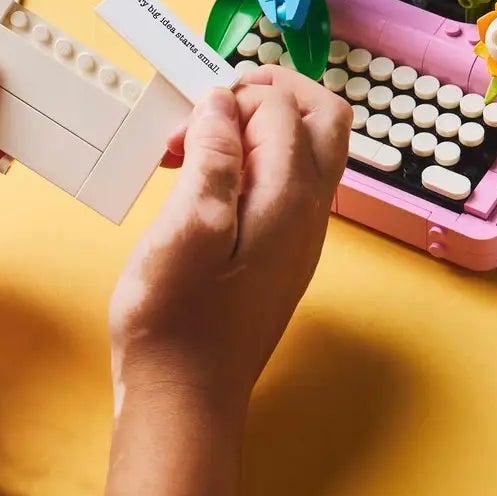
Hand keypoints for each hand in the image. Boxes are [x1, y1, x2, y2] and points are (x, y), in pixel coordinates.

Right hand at [89, 66, 350, 495]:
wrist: (184, 401)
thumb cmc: (175, 323)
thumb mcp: (184, 228)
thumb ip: (212, 158)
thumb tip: (222, 104)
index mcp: (290, 200)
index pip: (284, 106)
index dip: (231, 95)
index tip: (181, 123)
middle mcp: (308, 214)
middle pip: (321, 119)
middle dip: (267, 94)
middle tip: (206, 109)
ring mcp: (298, 238)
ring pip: (305, 152)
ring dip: (255, 131)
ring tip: (192, 151)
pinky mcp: (278, 259)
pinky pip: (282, 188)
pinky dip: (249, 167)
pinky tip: (201, 192)